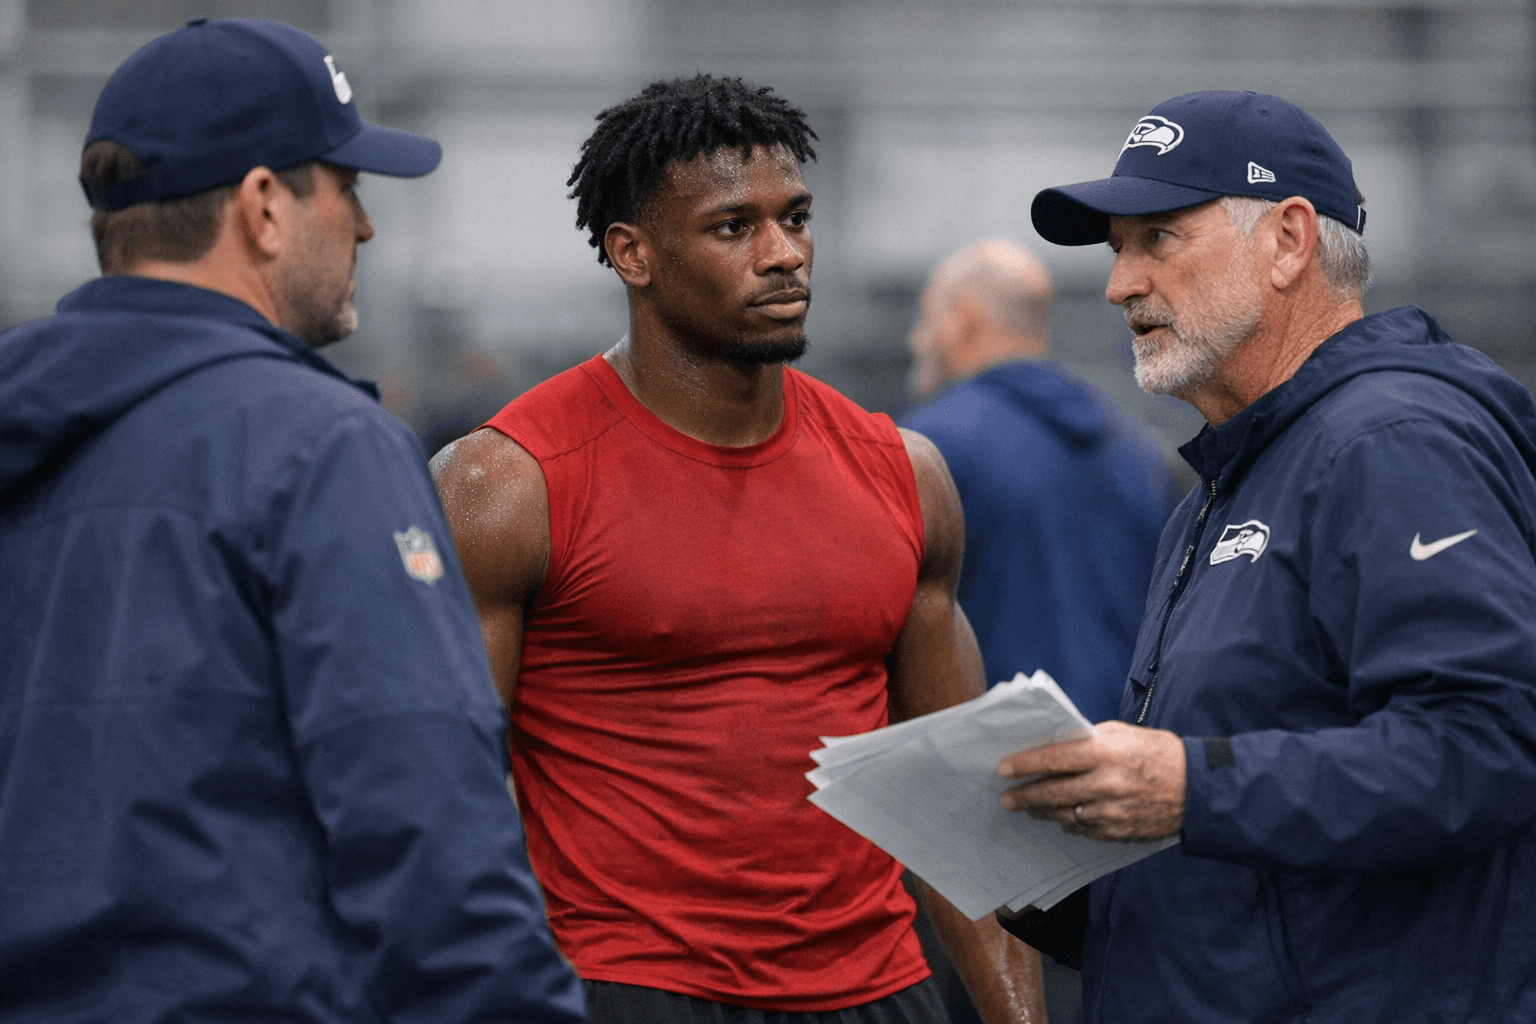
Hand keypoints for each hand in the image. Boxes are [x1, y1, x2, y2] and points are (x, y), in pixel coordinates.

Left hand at [997, 721, 1185, 840]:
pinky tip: (1060, 818)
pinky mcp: (1120, 832)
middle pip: (1052, 793)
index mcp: (1105, 753)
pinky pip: (1084, 830)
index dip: (1024, 764)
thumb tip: (1054, 745)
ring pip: (1064, 815)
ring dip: (1043, 811)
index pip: (1054, 758)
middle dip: (1025, 796)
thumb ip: (1088, 741)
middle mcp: (1105, 784)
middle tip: (1007, 798)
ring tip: (1029, 807)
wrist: (1198, 787)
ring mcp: (1112, 812)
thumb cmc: (1157, 753)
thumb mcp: (1122, 734)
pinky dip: (1069, 823)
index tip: (1003, 769)